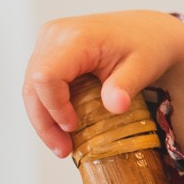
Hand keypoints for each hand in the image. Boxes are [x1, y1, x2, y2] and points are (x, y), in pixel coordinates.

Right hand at [21, 10, 183, 159]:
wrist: (151, 32)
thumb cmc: (150, 47)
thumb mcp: (144, 67)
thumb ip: (126, 86)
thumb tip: (115, 107)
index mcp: (76, 37)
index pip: (47, 77)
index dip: (55, 107)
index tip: (73, 128)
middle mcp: (56, 34)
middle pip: (33, 85)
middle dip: (45, 122)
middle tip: (63, 151)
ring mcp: (50, 41)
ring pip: (32, 88)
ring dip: (44, 120)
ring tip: (63, 147)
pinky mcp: (50, 51)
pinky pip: (41, 85)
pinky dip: (49, 108)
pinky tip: (64, 129)